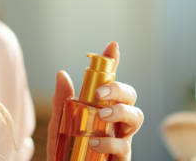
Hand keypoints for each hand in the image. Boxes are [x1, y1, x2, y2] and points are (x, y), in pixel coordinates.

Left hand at [46, 42, 143, 160]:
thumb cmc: (64, 152)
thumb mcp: (58, 125)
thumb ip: (61, 102)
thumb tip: (62, 74)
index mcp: (100, 108)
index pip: (110, 82)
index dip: (113, 63)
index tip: (112, 46)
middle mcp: (114, 122)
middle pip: (129, 96)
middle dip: (119, 89)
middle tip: (99, 93)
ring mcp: (120, 140)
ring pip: (136, 117)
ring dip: (121, 112)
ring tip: (101, 115)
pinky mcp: (121, 159)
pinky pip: (124, 148)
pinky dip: (110, 143)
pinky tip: (94, 142)